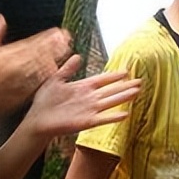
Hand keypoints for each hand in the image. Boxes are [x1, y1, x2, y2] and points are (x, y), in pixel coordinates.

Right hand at [0, 17, 71, 113]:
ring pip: (40, 65)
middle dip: (54, 44)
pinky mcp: (22, 90)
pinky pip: (37, 81)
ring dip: (54, 57)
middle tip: (67, 38)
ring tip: (66, 50)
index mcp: (7, 53)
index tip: (57, 31)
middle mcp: (14, 64)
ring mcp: (19, 78)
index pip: (30, 42)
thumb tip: (1, 18)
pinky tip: (56, 69)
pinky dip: (46, 75)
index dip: (45, 37)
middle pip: (38, 52)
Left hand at [21, 56, 141, 138]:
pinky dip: (113, 117)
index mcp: (83, 87)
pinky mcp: (86, 122)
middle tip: (140, 81)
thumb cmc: (45, 101)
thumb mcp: (56, 79)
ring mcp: (89, 110)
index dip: (114, 76)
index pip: (102, 80)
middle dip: (125, 86)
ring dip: (123, 98)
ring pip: (110, 102)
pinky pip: (102, 119)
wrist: (38, 119)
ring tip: (137, 92)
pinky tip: (125, 114)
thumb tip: (77, 56)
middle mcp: (89, 98)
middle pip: (111, 90)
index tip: (126, 71)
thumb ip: (68, 69)